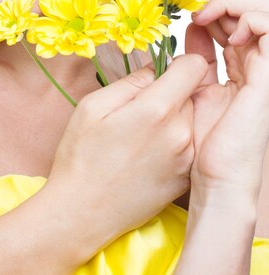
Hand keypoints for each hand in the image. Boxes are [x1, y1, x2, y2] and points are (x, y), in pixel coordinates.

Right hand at [48, 55, 206, 254]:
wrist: (83, 211)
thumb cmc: (80, 156)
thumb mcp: (92, 105)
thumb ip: (129, 82)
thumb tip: (154, 70)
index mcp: (156, 110)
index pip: (193, 67)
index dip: (176, 63)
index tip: (158, 73)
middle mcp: (181, 133)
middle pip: (191, 93)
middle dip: (169, 93)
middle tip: (137, 109)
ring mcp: (187, 158)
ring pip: (190, 118)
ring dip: (172, 118)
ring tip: (139, 134)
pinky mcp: (186, 177)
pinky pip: (188, 143)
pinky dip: (173, 140)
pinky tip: (145, 153)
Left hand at [186, 0, 268, 197]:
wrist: (220, 174)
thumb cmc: (208, 139)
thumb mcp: (197, 86)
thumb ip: (197, 57)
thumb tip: (190, 29)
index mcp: (243, 62)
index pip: (236, 16)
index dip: (213, 1)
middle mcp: (259, 60)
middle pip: (251, 8)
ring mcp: (267, 65)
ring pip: (265, 10)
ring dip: (233, 2)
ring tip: (204, 13)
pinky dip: (248, 18)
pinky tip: (224, 32)